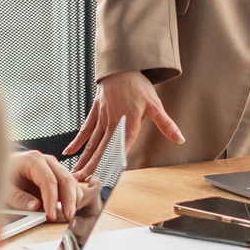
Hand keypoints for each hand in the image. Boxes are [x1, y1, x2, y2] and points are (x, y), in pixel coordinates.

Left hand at [7, 150, 79, 220]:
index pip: (49, 181)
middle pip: (65, 179)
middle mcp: (48, 161)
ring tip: (73, 214)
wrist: (2, 167)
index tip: (51, 215)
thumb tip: (35, 206)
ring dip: (75, 199)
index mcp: (33, 160)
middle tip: (69, 216)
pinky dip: (75, 195)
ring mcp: (54, 167)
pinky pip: (70, 184)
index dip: (52, 199)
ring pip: (71, 182)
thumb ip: (19, 197)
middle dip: (69, 199)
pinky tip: (77, 207)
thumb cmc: (3, 176)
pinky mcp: (58, 175)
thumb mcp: (5, 188)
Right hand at [65, 70, 183, 179]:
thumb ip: (166, 125)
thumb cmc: (138, 85)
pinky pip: (85, 130)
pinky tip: (69, 153)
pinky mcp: (95, 113)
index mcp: (127, 125)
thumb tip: (180, 139)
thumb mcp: (156, 105)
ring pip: (91, 143)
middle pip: (101, 150)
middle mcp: (112, 125)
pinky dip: (77, 142)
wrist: (122, 66)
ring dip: (83, 160)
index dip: (111, 166)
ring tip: (74, 174)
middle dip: (91, 168)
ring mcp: (101, 119)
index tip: (103, 178)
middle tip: (81, 183)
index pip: (119, 151)